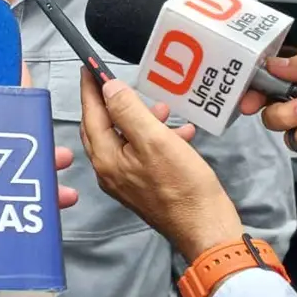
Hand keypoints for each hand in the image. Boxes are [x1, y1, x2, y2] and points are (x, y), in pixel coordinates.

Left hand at [78, 68, 242, 259]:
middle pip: (102, 127)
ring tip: (164, 109)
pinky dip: (157, 138)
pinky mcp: (144, 186)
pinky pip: (142, 153)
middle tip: (121, 81)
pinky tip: (180, 133)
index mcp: (107, 159)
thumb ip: (129, 111)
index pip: (91, 115)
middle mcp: (110, 171)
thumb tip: (108, 89)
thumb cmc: (184, 187)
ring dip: (142, 120)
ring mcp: (126, 181)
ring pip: (125, 139)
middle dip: (114, 103)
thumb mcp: (156, 140)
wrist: (207, 228)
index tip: (88, 68)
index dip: (90, 89)